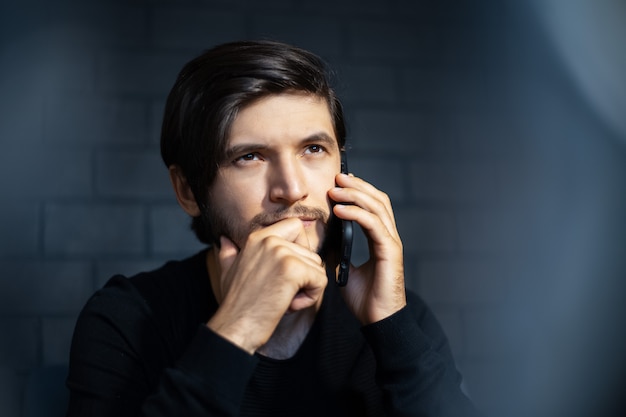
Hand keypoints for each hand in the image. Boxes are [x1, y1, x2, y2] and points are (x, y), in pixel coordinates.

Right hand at [206, 218, 327, 353]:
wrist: (234, 327)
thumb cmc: (235, 304)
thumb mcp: (228, 271)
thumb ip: (229, 253)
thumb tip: (224, 240)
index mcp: (257, 237)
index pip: (297, 227)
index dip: (300, 248)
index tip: (286, 270)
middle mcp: (269, 239)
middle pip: (311, 251)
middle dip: (303, 275)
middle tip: (281, 291)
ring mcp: (282, 253)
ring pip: (317, 267)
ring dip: (306, 288)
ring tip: (282, 298)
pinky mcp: (293, 270)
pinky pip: (320, 280)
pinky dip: (310, 297)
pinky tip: (289, 304)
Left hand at [328, 173, 406, 323]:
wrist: (377, 321)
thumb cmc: (365, 299)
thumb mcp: (343, 268)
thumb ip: (337, 250)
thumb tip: (321, 237)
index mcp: (380, 239)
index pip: (373, 206)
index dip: (358, 191)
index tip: (339, 182)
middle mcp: (389, 237)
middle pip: (378, 199)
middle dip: (357, 186)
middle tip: (337, 177)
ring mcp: (391, 243)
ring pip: (377, 207)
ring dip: (355, 195)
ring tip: (335, 189)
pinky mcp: (390, 252)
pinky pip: (373, 225)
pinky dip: (356, 214)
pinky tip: (340, 209)